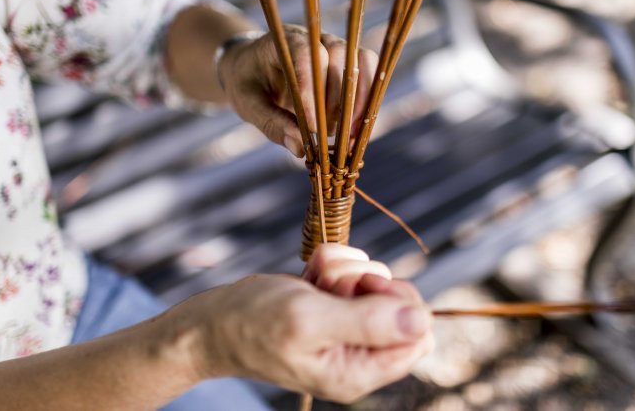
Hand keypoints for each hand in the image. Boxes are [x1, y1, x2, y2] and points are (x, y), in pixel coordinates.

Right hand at [170, 244, 431, 402]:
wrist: (212, 320)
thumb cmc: (253, 325)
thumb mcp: (310, 321)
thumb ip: (368, 322)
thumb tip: (422, 320)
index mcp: (359, 370)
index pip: (418, 335)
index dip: (401, 304)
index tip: (367, 290)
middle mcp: (357, 351)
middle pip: (400, 303)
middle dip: (367, 281)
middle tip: (333, 287)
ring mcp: (345, 326)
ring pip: (374, 280)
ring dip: (344, 269)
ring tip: (312, 284)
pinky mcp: (332, 303)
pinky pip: (351, 270)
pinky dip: (331, 263)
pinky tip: (307, 277)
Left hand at [218, 25, 377, 156]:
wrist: (251, 66)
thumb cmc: (247, 82)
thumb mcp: (247, 103)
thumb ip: (270, 122)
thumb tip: (300, 147)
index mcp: (283, 40)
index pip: (306, 55)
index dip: (312, 91)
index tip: (312, 126)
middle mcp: (314, 37)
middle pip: (338, 57)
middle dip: (336, 101)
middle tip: (326, 135)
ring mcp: (335, 47)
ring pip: (361, 62)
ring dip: (358, 102)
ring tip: (346, 137)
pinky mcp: (348, 62)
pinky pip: (369, 74)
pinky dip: (368, 103)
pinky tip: (357, 131)